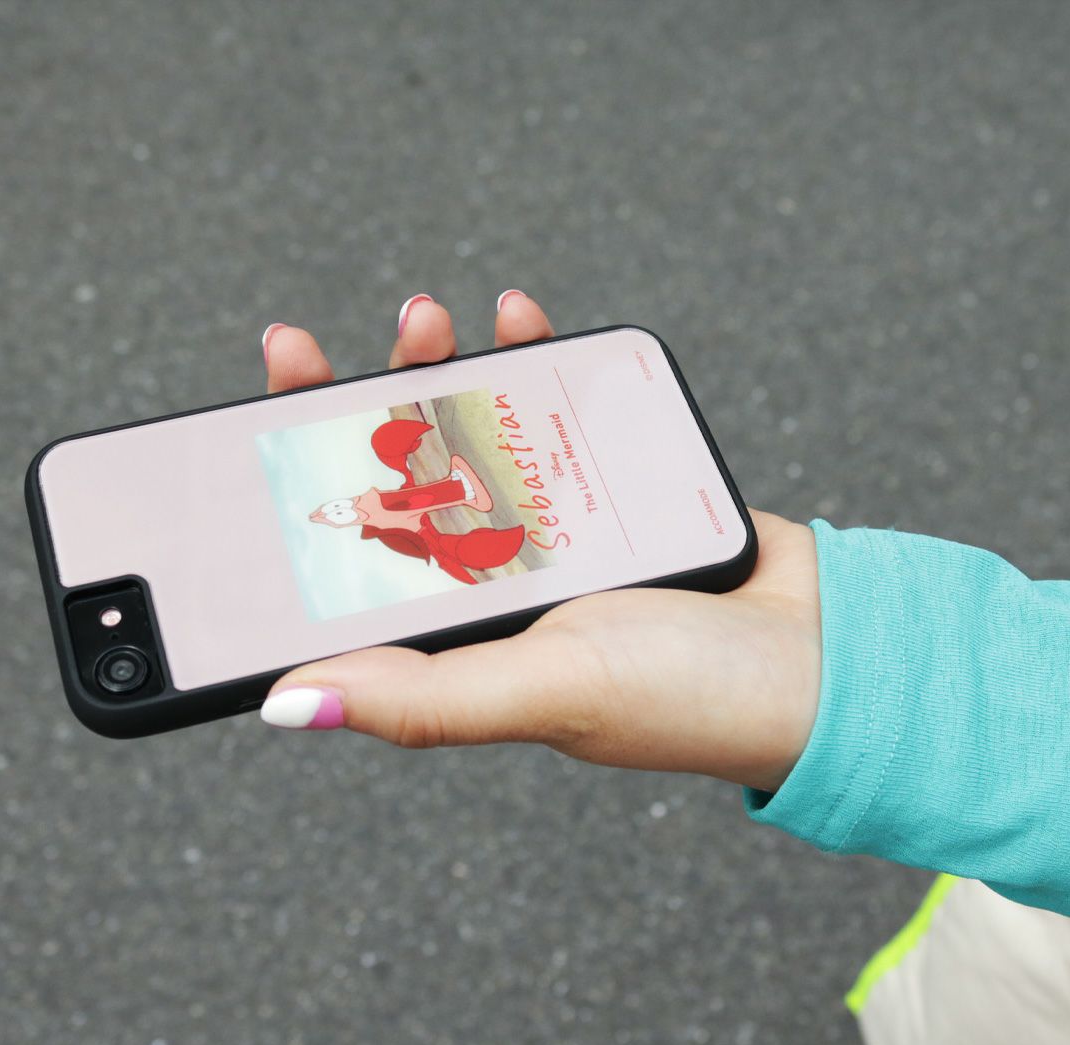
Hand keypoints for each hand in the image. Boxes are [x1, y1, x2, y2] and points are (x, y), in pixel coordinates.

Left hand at [260, 293, 820, 792]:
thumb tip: (285, 704)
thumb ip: (420, 700)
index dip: (287, 493)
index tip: (246, 424)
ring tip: (422, 318)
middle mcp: (487, 576)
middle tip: (307, 350)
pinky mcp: (604, 485)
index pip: (343, 555)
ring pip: (465, 432)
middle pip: (391, 478)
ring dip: (428, 369)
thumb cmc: (684, 696)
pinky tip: (512, 316)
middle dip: (343, 409)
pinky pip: (549, 411)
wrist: (822, 655)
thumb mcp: (540, 694)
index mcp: (451, 633)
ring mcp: (545, 524)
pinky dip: (528, 357)